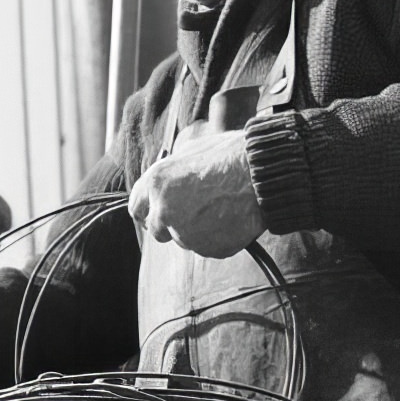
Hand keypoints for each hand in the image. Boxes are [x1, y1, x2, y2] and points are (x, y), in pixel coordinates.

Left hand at [129, 129, 266, 258]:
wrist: (263, 173)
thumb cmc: (230, 156)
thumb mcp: (191, 151)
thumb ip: (170, 173)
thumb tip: (164, 183)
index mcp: (156, 182)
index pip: (136, 209)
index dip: (149, 210)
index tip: (158, 211)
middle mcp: (165, 211)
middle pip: (157, 230)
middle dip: (171, 224)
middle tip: (193, 212)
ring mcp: (187, 233)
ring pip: (184, 240)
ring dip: (196, 230)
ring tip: (219, 209)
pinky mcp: (208, 249)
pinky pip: (207, 248)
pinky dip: (216, 238)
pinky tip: (230, 219)